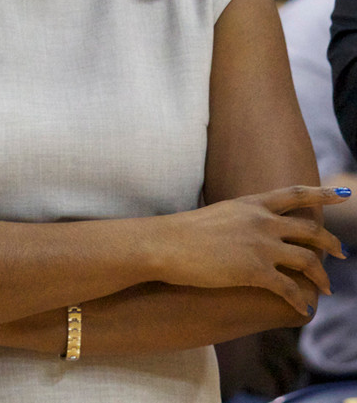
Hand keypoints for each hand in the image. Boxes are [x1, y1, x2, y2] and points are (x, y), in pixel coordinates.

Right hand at [156, 185, 348, 314]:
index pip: (295, 194)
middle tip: (341, 253)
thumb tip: (247, 226)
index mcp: (251, 204)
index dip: (322, 194)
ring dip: (321, 276)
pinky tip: (303, 308)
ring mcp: (260, 246)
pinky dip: (301, 300)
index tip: (343, 195)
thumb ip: (240, 219)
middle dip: (330, 243)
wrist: (164, 244)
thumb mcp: (217, 214)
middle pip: (310, 230)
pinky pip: (290, 289)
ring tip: (326, 288)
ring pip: (307, 260)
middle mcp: (262, 221)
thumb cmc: (182, 232)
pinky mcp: (255, 271)